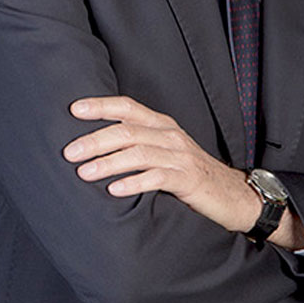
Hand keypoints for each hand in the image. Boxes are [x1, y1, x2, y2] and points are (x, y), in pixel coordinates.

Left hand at [64, 95, 262, 234]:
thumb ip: (138, 146)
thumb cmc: (191, 175)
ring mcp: (180, 157)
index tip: (74, 110)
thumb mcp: (165, 154)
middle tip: (69, 152)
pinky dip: (133, 182)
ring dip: (108, 162)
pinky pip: (157, 178)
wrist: (234, 196)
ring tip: (84, 173)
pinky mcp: (188, 179)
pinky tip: (114, 190)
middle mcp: (170, 136)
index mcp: (162, 125)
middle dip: (95, 140)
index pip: (128, 108)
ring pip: (139, 152)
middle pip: (127, 130)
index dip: (101, 106)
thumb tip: (94, 149)